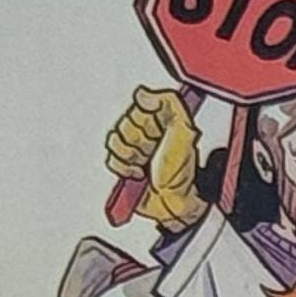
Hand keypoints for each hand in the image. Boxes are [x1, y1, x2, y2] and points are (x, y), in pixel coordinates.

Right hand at [105, 86, 201, 231]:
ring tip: (146, 165)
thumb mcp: (185, 134)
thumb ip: (169, 104)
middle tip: (154, 152)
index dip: (147, 119)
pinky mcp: (124, 164)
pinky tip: (138, 174)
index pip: (140, 103)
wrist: (174, 203)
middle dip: (139, 139)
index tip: (159, 131)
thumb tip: (142, 92)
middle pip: (126, 122)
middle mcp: (149, 131)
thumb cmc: (183, 172)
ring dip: (130, 155)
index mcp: (164, 119)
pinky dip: (123, 167)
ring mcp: (136, 147)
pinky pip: (110, 157)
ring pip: (115, 139)